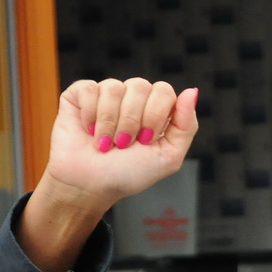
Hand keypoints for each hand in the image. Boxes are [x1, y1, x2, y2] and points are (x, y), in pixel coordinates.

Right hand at [37, 77, 199, 218]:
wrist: (90, 185)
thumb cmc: (129, 173)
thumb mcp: (168, 156)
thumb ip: (186, 125)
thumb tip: (192, 91)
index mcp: (156, 110)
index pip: (164, 91)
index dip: (155, 115)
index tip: (146, 140)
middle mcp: (133, 98)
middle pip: (140, 86)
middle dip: (132, 121)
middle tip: (124, 144)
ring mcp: (107, 95)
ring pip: (114, 88)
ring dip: (110, 122)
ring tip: (105, 142)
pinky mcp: (80, 94)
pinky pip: (89, 89)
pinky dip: (90, 114)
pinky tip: (88, 130)